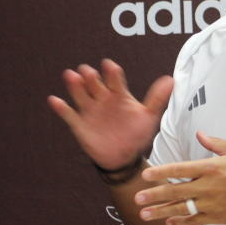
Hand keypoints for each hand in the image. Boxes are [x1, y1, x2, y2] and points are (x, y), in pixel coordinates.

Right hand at [48, 59, 173, 169]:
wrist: (123, 157)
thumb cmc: (136, 134)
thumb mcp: (148, 117)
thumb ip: (157, 99)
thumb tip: (171, 80)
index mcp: (119, 95)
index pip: (114, 80)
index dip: (111, 73)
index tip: (109, 66)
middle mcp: (102, 99)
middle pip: (94, 83)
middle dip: (90, 76)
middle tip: (87, 71)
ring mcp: (90, 110)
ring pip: (80, 94)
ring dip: (75, 85)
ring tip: (70, 76)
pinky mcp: (79, 124)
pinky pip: (69, 115)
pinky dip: (61, 108)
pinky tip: (54, 100)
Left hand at [133, 132, 225, 224]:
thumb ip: (215, 143)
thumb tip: (200, 134)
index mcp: (210, 168)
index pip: (179, 169)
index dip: (160, 172)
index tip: (145, 175)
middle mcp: (207, 187)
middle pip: (175, 191)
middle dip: (154, 195)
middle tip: (137, 198)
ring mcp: (211, 204)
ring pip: (181, 208)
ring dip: (161, 212)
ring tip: (145, 214)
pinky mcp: (216, 217)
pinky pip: (194, 220)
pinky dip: (180, 222)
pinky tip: (168, 222)